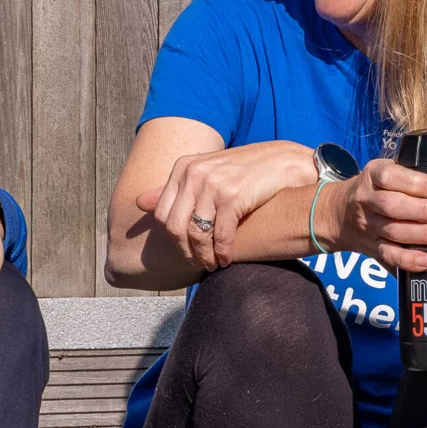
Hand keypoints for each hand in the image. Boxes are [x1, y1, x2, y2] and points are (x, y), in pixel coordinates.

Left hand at [136, 140, 317, 273]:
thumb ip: (175, 189)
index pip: (163, 215)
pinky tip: (226, 259)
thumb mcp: (207, 174)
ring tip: (212, 264)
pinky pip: (220, 235)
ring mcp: (213, 183)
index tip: (187, 251)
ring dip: (204, 256)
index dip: (174, 240)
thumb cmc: (248, 172)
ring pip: (196, 234)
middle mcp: (194, 172)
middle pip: (175, 227)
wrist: (287, 163)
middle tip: (198, 264)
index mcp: (183, 167)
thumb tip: (139, 203)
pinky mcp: (233, 196)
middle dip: (186, 251)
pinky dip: (222, 252)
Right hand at [326, 158, 426, 272]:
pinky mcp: (371, 246)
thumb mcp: (383, 172)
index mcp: (372, 176)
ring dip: (424, 235)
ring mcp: (369, 225)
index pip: (390, 176)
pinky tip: (425, 260)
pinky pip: (388, 254)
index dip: (415, 183)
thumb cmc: (373, 189)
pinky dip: (407, 259)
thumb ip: (408, 176)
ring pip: (394, 231)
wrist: (337, 213)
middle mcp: (367, 200)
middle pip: (393, 206)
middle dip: (425, 211)